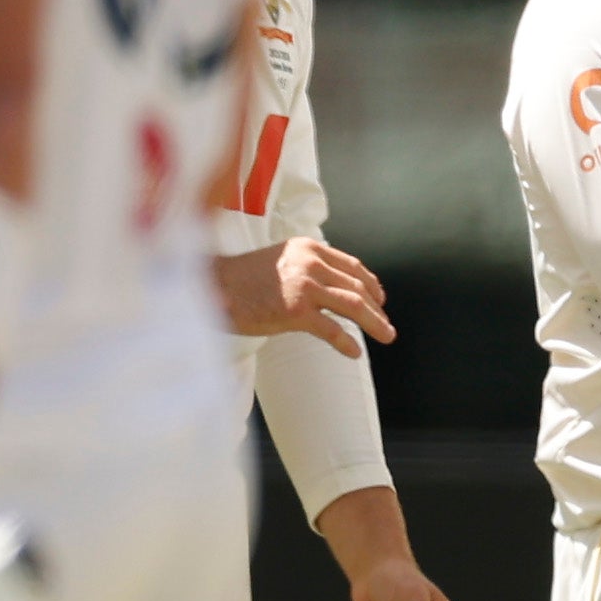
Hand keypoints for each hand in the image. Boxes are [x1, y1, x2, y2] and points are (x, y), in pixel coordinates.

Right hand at [218, 234, 393, 352]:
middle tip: (386, 325)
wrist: (214, 287)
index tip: (380, 298)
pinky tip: (355, 352)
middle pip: (357, 287)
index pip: (351, 265)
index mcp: (309, 248)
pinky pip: (332, 329)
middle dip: (377, 308)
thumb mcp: (279, 261)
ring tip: (386, 336)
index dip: (370, 283)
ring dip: (374, 323)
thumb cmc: (241, 280)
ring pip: (353, 305)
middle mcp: (311, 262)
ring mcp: (305, 285)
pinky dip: (347, 342)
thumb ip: (305, 268)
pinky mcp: (296, 310)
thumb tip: (330, 288)